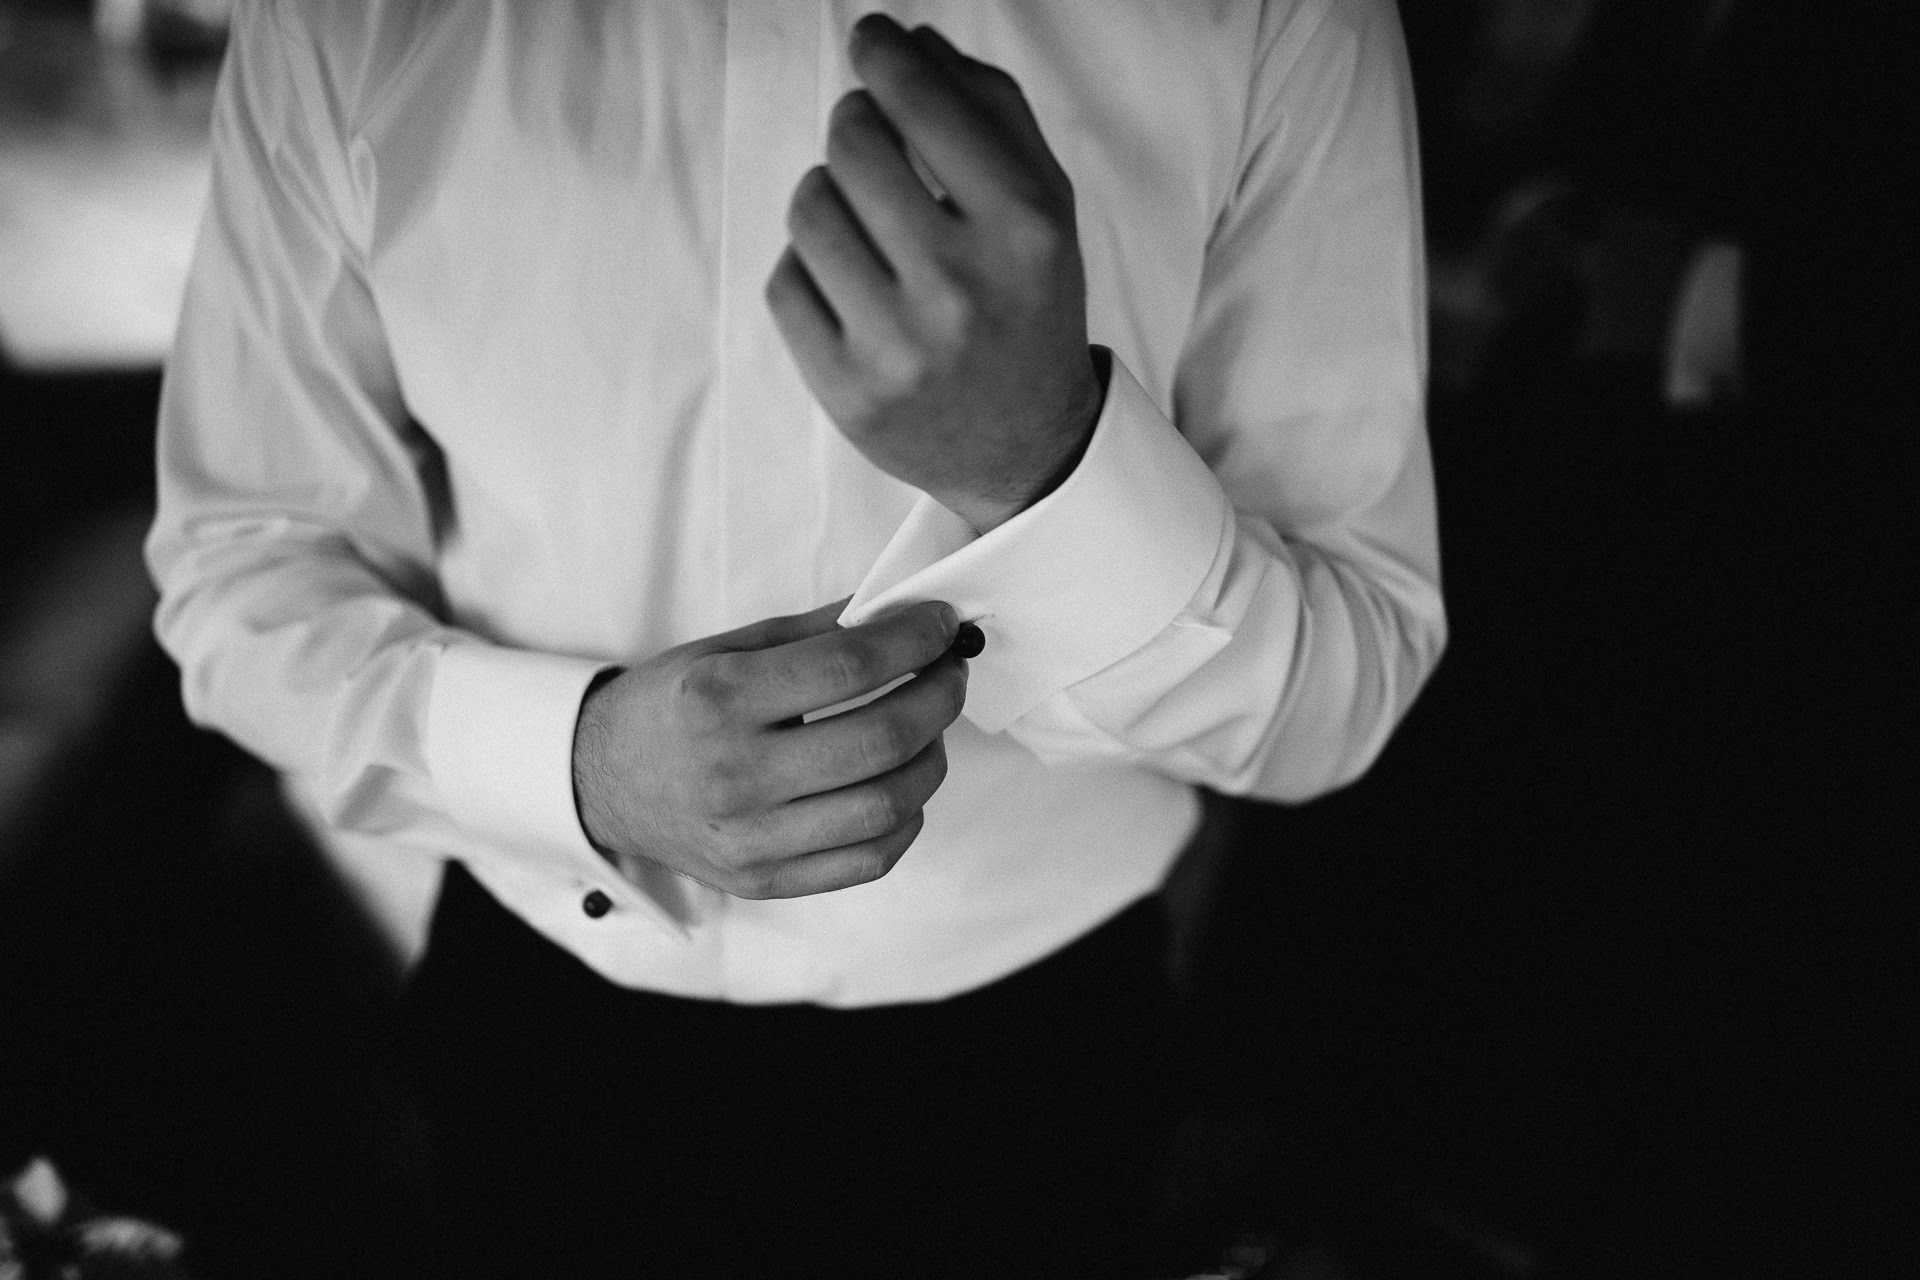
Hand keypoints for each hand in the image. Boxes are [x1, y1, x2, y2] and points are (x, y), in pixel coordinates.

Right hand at [572, 599, 969, 898]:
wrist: (603, 781)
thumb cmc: (673, 706)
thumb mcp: (727, 649)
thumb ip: (817, 631)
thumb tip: (903, 609)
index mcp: (719, 699)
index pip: (848, 666)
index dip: (914, 641)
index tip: (942, 624)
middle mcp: (734, 774)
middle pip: (880, 739)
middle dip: (939, 697)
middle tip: (951, 673)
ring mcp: (751, 838)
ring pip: (887, 806)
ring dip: (932, 759)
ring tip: (930, 729)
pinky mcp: (765, 879)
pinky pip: (869, 860)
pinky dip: (907, 818)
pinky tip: (902, 784)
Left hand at [766, 13, 1104, 535]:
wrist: (1026, 446)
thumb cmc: (1028, 307)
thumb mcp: (1044, 207)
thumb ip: (991, 112)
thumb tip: (911, 43)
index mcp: (1023, 231)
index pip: (924, 106)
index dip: (884, 56)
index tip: (870, 42)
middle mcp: (962, 288)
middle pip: (851, 145)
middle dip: (854, 129)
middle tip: (871, 147)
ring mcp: (899, 347)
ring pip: (809, 209)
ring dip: (826, 198)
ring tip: (864, 223)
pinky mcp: (847, 392)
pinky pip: (785, 283)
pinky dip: (809, 272)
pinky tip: (850, 287)